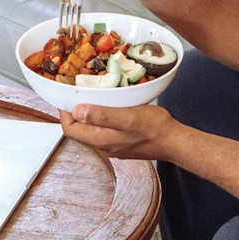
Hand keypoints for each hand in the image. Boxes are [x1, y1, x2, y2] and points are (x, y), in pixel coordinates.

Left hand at [58, 102, 181, 161]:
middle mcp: (104, 146)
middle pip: (79, 130)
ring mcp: (113, 146)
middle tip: (77, 93)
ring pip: (91, 130)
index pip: (70, 129)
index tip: (66, 96)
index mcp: (101, 140)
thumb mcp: (127, 118)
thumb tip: (76, 111)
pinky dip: (100, 117)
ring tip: (91, 96)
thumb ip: (102, 115)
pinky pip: (103, 130)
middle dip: (74, 112)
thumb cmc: (153, 129)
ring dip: (87, 114)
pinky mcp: (121, 142)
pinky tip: (109, 107)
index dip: (64, 113)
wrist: (174, 142)